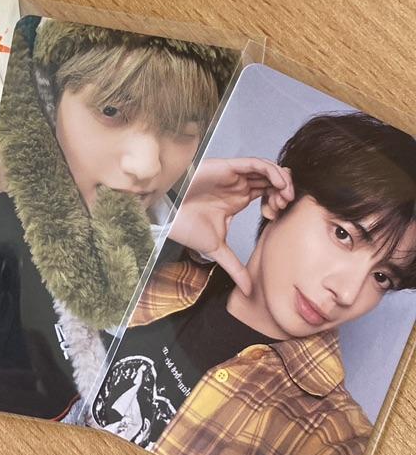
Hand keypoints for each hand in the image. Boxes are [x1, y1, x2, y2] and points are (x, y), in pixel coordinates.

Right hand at [169, 157, 293, 295]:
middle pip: (272, 179)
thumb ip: (235, 267)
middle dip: (284, 190)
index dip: (278, 202)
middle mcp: (238, 185)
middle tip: (287, 203)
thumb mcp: (217, 249)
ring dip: (282, 179)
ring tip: (285, 194)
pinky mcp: (229, 167)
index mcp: (238, 199)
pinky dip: (271, 170)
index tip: (277, 216)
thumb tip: (248, 290)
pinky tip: (278, 184)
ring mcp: (234, 175)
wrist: (168, 215)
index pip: (268, 193)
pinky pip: (256, 163)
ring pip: (267, 169)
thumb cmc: (186, 227)